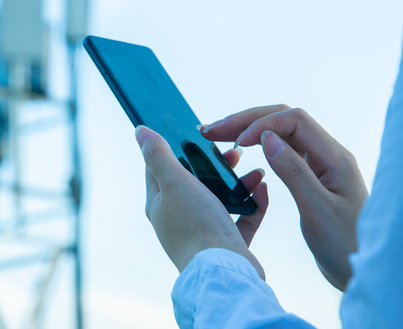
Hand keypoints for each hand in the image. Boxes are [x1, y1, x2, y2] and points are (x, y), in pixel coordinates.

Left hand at [136, 125, 268, 278]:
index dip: (173, 147)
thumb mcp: (174, 182)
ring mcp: (202, 232)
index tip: (193, 132)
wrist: (225, 273)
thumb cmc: (196, 226)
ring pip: (220, 199)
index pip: (160, 168)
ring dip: (237, 181)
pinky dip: (253, 203)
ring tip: (253, 169)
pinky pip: (242, 218)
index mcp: (160, 204)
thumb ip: (158, 155)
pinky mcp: (227, 244)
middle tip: (231, 150)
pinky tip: (262, 188)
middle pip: (194, 182)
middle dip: (213, 164)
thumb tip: (140, 130)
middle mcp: (178, 218)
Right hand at [200, 105, 368, 290]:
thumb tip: (267, 138)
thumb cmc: (344, 244)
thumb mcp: (317, 211)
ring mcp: (318, 163)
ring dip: (247, 129)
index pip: (295, 120)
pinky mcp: (309, 175)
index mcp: (334, 157)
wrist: (360, 269)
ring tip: (215, 136)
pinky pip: (280, 150)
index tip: (236, 142)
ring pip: (279, 133)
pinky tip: (237, 151)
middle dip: (246, 121)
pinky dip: (255, 145)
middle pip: (283, 120)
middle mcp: (327, 154)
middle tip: (210, 130)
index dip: (261, 124)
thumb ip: (294, 172)